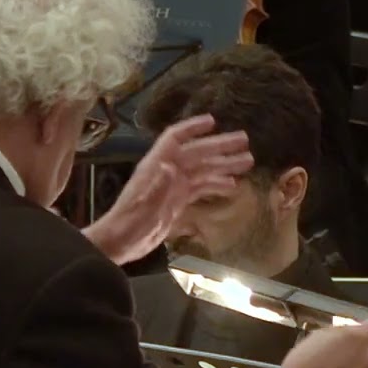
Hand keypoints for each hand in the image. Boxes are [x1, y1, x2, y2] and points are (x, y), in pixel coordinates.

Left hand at [82, 114, 252, 263]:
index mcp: (156, 167)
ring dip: (224, 164)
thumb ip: (157, 187)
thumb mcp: (142, 208)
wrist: (119, 245)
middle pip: (196, 152)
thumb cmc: (128, 225)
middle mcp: (166, 171)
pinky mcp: (177, 200)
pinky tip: (233, 185)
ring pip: (203, 169)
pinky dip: (217, 184)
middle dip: (220, 145)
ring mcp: (173, 186)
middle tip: (245, 140)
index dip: (192, 128)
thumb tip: (171, 166)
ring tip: (248, 161)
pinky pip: (201, 187)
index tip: (213, 121)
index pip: (175, 139)